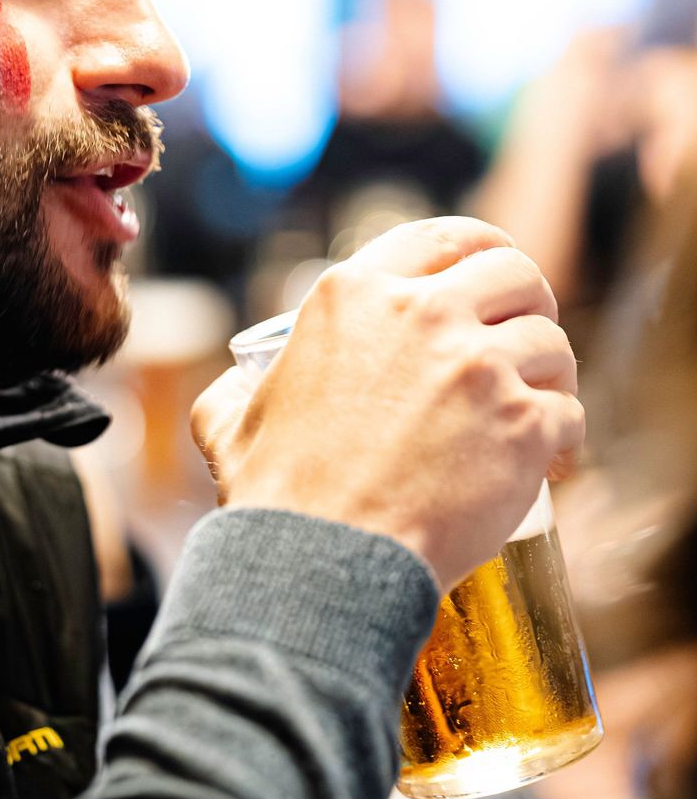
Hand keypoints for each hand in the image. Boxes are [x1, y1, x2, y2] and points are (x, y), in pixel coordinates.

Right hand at [191, 218, 583, 591]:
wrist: (323, 562)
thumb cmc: (277, 499)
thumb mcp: (228, 420)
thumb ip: (236, 387)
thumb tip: (237, 384)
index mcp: (352, 295)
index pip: (441, 236)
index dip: (479, 249)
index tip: (493, 272)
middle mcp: (421, 314)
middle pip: (516, 274)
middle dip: (529, 303)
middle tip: (523, 342)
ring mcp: (477, 367)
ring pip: (552, 343)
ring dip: (550, 376)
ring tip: (534, 412)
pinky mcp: (522, 424)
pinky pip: (569, 412)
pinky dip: (564, 439)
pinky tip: (550, 464)